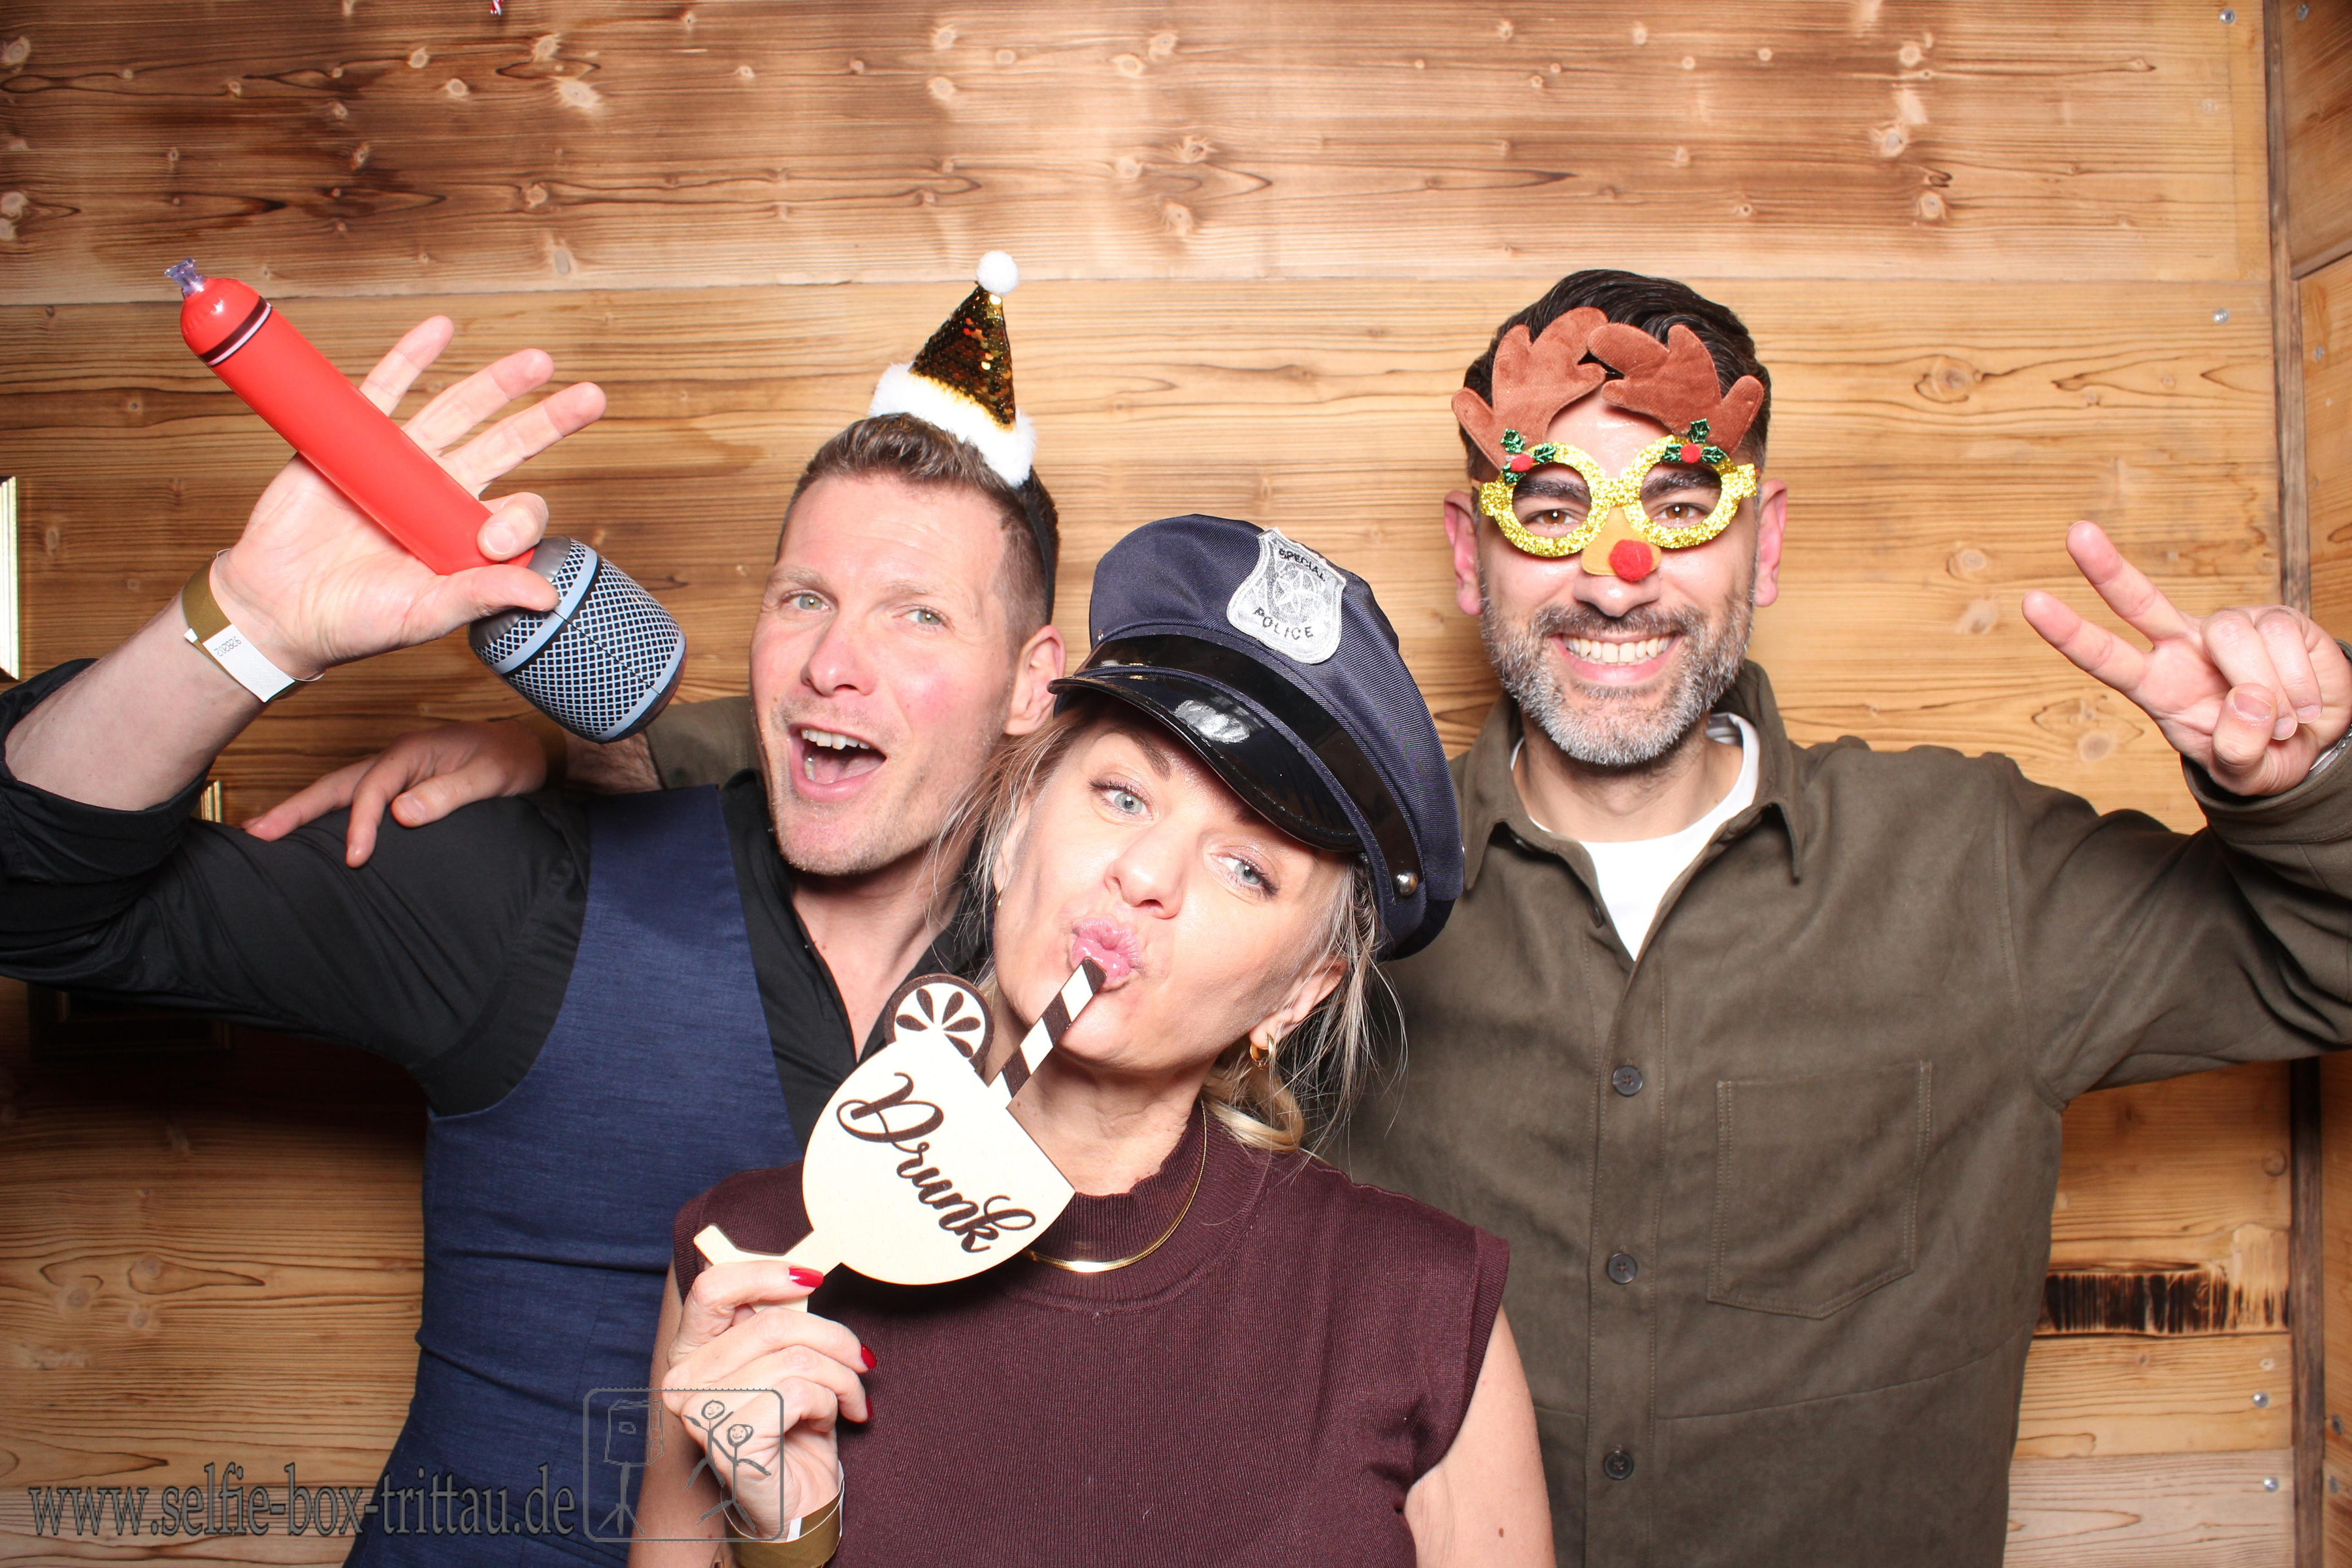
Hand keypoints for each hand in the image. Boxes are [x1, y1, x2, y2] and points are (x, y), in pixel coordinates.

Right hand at [207, 316, 606, 676]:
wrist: (281, 609)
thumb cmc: (355, 621)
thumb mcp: (425, 614)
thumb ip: (482, 596)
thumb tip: (548, 596)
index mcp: (466, 533)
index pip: (516, 508)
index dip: (522, 516)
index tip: (499, 540)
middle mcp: (441, 492)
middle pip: (503, 445)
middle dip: (544, 421)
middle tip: (591, 398)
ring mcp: (400, 462)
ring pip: (456, 411)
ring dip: (495, 384)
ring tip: (537, 361)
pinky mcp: (353, 441)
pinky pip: (386, 392)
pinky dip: (411, 358)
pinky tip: (441, 329)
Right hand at [242, 719, 549, 865]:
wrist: (526, 750)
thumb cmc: (510, 760)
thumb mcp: (490, 777)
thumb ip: (449, 793)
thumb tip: (402, 813)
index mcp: (412, 752)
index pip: (372, 791)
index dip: (360, 825)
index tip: (355, 859)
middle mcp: (394, 758)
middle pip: (335, 783)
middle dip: (295, 808)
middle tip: (256, 834)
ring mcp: (392, 771)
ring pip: (338, 789)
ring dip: (302, 810)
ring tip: (264, 832)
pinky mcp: (397, 784)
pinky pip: (354, 797)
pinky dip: (327, 812)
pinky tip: (310, 832)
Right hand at [661, 1262, 870, 1540]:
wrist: (798, 1500)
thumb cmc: (794, 1427)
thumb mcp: (785, 1362)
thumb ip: (779, 1322)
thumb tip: (804, 1276)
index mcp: (691, 1351)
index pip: (713, 1288)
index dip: (764, 1272)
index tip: (811, 1278)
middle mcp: (684, 1381)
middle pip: (772, 1324)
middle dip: (833, 1337)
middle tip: (860, 1358)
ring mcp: (703, 1412)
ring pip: (795, 1358)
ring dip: (841, 1376)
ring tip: (848, 1397)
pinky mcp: (732, 1440)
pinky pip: (801, 1392)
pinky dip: (833, 1402)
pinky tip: (830, 1420)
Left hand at [2021, 521, 2351, 794]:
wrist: (2317, 739)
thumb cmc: (2263, 754)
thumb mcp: (2245, 773)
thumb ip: (2238, 752)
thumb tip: (2246, 701)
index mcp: (2158, 686)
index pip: (2106, 656)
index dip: (2070, 632)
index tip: (2032, 602)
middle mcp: (2184, 647)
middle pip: (2140, 601)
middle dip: (2106, 568)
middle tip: (2075, 532)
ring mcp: (2229, 629)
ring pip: (2232, 639)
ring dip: (2267, 694)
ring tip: (2282, 724)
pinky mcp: (2277, 619)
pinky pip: (2283, 640)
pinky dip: (2300, 685)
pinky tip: (2302, 706)